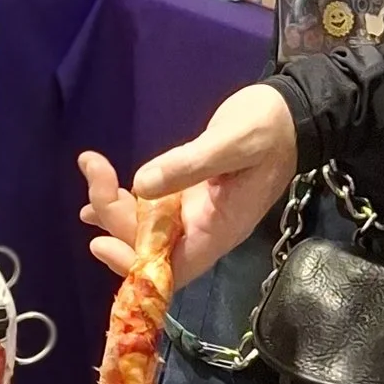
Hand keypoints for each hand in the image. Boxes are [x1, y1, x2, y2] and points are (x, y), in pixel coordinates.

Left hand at [77, 81, 301, 291]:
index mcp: (218, 228)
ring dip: (113, 207)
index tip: (102, 242)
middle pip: (148, 247)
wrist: (290, 113)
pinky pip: (150, 209)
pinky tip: (102, 187)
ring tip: (93, 170)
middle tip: (96, 170)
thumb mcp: (233, 142)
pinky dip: (124, 201)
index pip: (171, 270)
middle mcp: (203, 229)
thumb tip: (141, 185)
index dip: (133, 267)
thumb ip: (190, 164)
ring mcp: (194, 213)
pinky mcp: (187, 194)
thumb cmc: (269, 129)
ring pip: (144, 228)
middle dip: (115, 217)